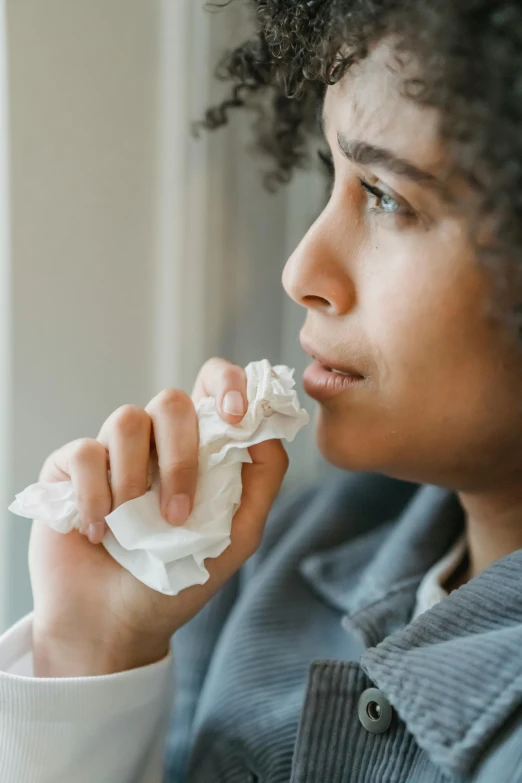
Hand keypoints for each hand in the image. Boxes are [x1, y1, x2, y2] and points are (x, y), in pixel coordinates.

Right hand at [29, 358, 287, 675]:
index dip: (227, 383)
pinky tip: (100, 533)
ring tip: (132, 528)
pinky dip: (95, 496)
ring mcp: (112, 451)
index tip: (236, 413)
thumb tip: (267, 429)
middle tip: (178, 514)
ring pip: (126, 420)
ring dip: (135, 480)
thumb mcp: (236, 536)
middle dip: (181, 457)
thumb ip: (260, 482)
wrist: (115, 625)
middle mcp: (155, 442)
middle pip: (171, 401)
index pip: (212, 386)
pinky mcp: (69, 469)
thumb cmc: (177, 581)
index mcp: (197, 448)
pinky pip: (84, 453)